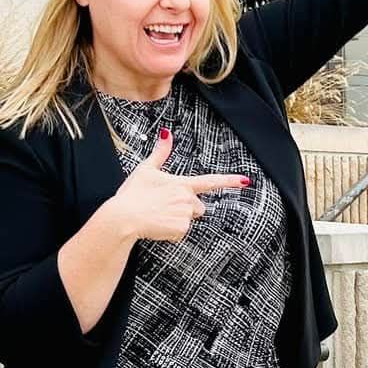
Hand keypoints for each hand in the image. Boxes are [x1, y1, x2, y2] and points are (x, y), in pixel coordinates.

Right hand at [110, 128, 249, 241]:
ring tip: (158, 215)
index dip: (229, 180)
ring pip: (188, 220)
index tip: (245, 181)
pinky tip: (157, 226)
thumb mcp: (145, 170)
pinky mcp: (181, 229)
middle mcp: (187, 199)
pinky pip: (180, 232)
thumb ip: (160, 153)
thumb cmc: (132, 194)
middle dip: (186, 208)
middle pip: (197, 206)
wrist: (123, 217)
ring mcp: (185, 215)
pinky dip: (171, 232)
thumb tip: (167, 134)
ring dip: (177, 220)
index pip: (211, 181)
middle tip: (163, 206)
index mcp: (182, 184)